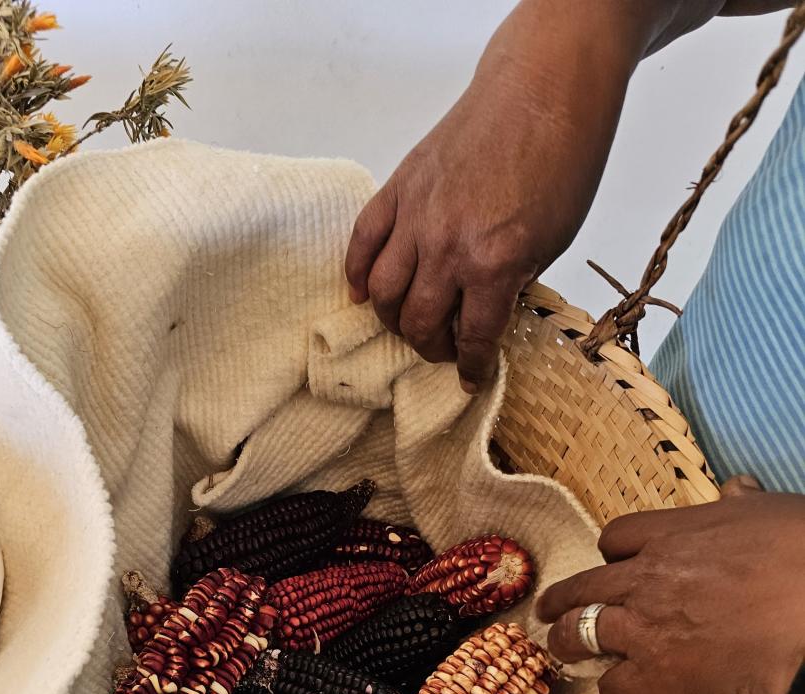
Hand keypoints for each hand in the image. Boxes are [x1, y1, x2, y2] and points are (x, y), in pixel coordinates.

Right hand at [344, 1, 674, 390]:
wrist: (542, 91)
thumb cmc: (562, 162)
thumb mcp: (553, 240)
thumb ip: (512, 281)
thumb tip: (483, 311)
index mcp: (494, 265)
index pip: (472, 336)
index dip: (470, 365)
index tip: (470, 376)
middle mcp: (448, 248)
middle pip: (420, 322)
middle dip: (431, 346)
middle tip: (442, 347)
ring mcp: (417, 217)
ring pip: (384, 291)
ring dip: (394, 318)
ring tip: (407, 322)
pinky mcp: (399, 188)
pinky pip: (363, 240)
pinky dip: (357, 272)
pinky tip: (362, 292)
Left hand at [536, 480, 804, 693]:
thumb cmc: (803, 550)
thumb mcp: (767, 510)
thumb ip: (741, 502)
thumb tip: (737, 488)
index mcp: (670, 535)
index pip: (615, 540)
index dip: (611, 557)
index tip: (615, 568)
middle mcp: (646, 580)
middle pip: (582, 589)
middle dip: (561, 602)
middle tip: (551, 613)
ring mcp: (646, 629)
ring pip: (578, 635)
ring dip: (569, 645)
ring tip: (565, 654)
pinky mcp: (660, 677)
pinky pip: (613, 688)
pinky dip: (613, 690)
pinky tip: (624, 691)